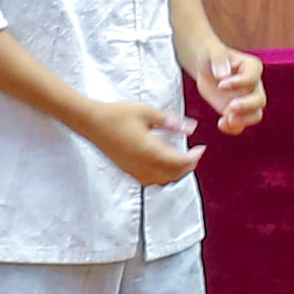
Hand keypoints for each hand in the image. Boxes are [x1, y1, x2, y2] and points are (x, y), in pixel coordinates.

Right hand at [81, 95, 201, 189]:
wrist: (92, 122)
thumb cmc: (117, 115)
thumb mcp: (147, 112)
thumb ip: (171, 122)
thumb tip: (191, 128)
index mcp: (151, 151)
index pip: (181, 162)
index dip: (195, 157)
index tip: (201, 148)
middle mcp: (144, 165)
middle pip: (175, 175)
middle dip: (188, 166)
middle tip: (194, 154)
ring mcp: (135, 171)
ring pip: (164, 181)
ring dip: (176, 173)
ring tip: (181, 159)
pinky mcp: (128, 171)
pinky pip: (151, 181)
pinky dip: (163, 176)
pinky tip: (163, 164)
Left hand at [185, 38, 264, 135]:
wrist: (207, 68)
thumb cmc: (212, 57)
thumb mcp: (212, 52)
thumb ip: (218, 59)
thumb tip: (222, 75)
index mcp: (252, 67)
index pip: (253, 77)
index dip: (239, 83)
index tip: (221, 85)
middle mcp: (254, 85)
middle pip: (260, 100)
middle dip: (246, 106)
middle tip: (230, 106)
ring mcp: (248, 101)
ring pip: (255, 115)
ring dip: (243, 120)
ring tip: (226, 119)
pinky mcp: (238, 112)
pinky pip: (241, 125)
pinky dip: (233, 128)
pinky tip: (221, 124)